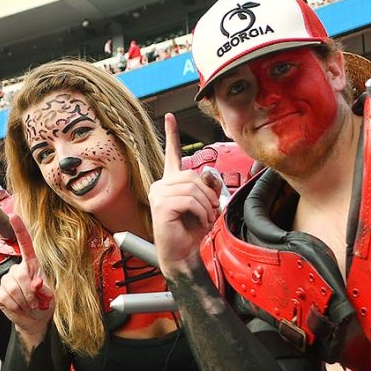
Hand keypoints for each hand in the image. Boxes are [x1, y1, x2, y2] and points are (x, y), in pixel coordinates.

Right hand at [0, 214, 54, 348]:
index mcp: (32, 266)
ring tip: (28, 305)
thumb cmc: (44, 305)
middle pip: (19, 275)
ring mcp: (6, 281)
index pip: (25, 245)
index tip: (14, 216)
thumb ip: (45, 290)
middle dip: (29, 292)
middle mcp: (17, 270)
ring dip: (23, 301)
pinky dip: (15, 307)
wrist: (35, 321)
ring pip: (12, 288)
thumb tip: (36, 283)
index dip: (20, 230)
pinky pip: (5, 298)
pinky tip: (18, 308)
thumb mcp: (50, 297)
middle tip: (35, 303)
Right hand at [148, 113, 222, 275]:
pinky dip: (201, 212)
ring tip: (206, 219)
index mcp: (171, 182)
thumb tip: (208, 174)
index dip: (172, 135)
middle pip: (193, 176)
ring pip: (193, 188)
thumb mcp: (206, 205)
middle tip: (212, 212)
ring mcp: (158, 195)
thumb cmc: (191, 230)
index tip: (170, 117)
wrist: (182, 253)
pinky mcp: (161, 206)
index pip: (172, 155)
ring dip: (207, 206)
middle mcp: (161, 185)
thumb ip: (208, 187)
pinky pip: (189, 200)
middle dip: (209, 194)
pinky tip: (200, 222)